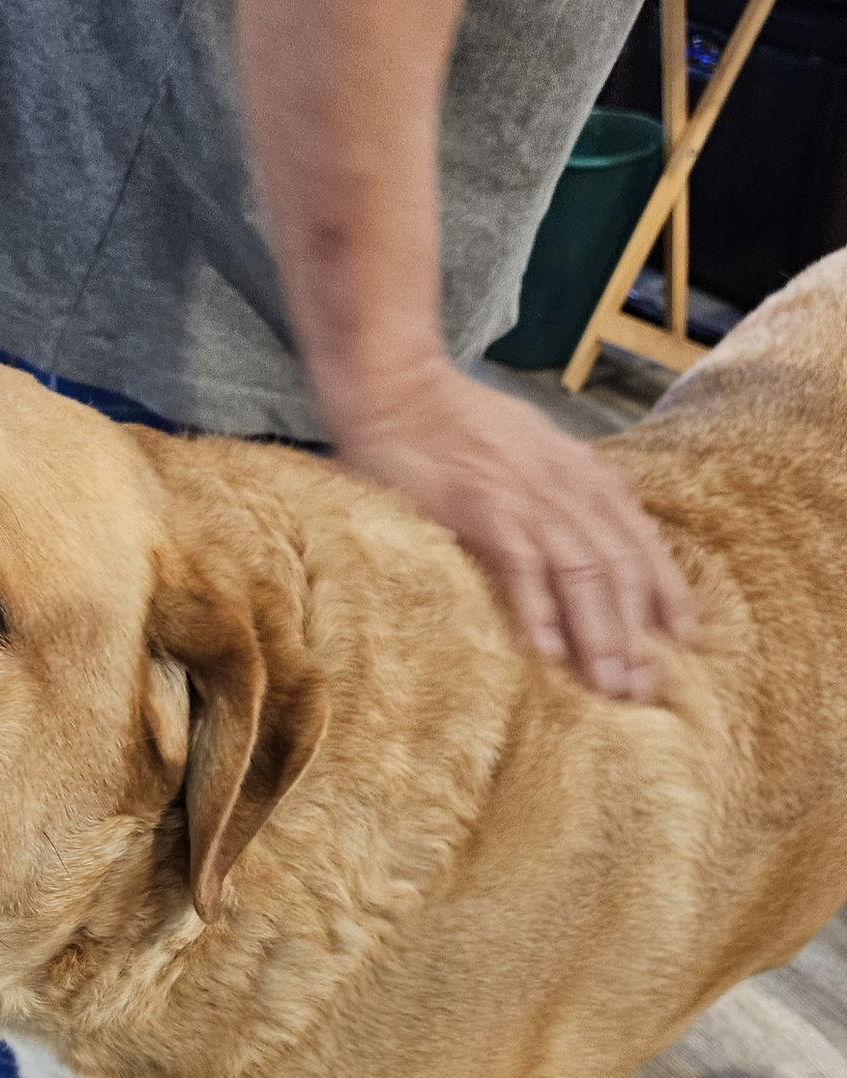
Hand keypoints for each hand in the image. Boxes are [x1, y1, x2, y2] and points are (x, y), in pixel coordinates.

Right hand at [332, 359, 697, 698]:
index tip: (684, 638)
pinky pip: (523, 569)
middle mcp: (565, 485)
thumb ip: (555, 482)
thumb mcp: (525, 445)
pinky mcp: (484, 508)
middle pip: (619, 568)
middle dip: (637, 634)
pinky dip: (539, 612)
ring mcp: (527, 497)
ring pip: (583, 575)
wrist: (395, 387)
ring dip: (600, 636)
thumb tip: (574, 527)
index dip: (666, 591)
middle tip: (644, 689)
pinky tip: (549, 654)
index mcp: (579, 470)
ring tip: (608, 686)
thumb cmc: (449, 421)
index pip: (638, 538)